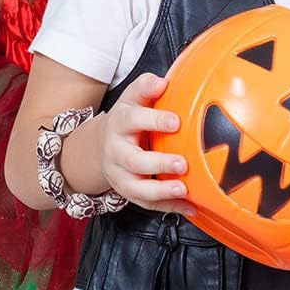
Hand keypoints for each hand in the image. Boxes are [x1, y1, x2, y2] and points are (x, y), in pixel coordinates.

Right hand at [98, 73, 193, 214]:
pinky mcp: (128, 192)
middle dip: (157, 163)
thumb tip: (163, 82)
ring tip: (183, 189)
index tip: (176, 121)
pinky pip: (147, 204)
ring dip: (160, 191)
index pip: (132, 119)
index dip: (153, 120)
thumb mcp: (131, 100)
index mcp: (119, 122)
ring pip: (136, 188)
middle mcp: (116, 150)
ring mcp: (120, 174)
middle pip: (132, 160)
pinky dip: (168, 207)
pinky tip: (189, 206)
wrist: (100, 146)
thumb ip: (145, 88)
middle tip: (183, 163)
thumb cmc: (127, 120)